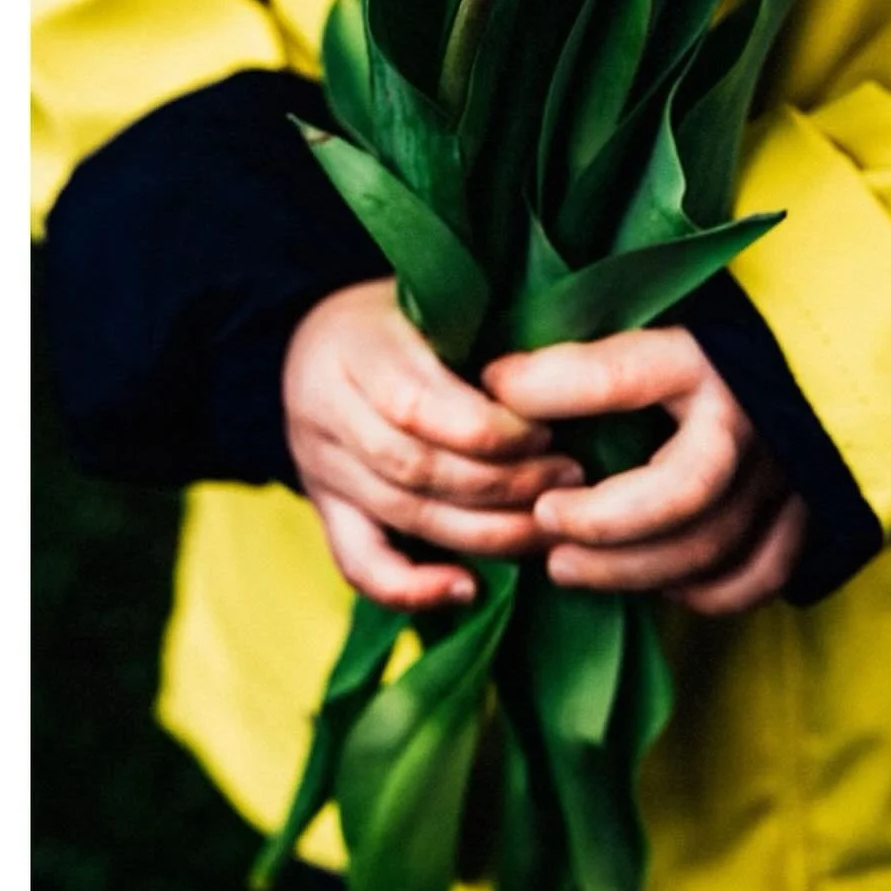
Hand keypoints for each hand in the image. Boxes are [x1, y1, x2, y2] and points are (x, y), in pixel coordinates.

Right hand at [284, 279, 584, 608]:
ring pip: (403, 514)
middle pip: (415, 467)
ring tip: (551, 522)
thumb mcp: (432, 301)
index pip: (416, 403)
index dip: (489, 430)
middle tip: (571, 477)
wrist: (319, 341)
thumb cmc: (402, 315)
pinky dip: (413, 588)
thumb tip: (562, 379)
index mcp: (353, 347)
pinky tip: (469, 589)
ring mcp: (320, 466)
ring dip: (485, 531)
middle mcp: (324, 409)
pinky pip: (359, 564)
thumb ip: (481, 336)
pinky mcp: (324, 510)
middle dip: (503, 483)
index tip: (548, 431)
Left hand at [481, 326, 806, 614]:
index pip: (619, 377)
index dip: (547, 388)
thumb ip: (587, 347)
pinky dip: (702, 590)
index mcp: (708, 354)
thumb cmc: (713, 326)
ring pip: (709, 545)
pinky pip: (756, 574)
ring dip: (629, 568)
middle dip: (600, 520)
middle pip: (678, 492)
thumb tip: (495, 376)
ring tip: (562, 563)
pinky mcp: (808, 511)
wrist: (815, 346)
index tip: (495, 387)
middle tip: (540, 518)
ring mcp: (787, 472)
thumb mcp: (655, 314)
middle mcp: (752, 417)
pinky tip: (653, 581)